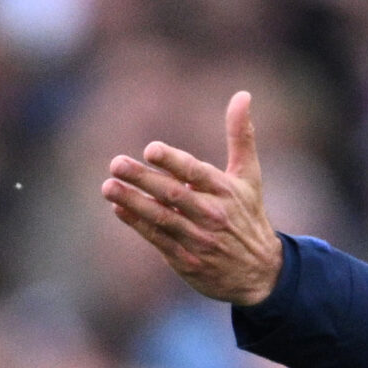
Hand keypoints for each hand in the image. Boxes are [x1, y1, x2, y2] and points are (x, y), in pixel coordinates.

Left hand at [101, 91, 284, 305]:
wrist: (259, 272)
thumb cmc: (249, 216)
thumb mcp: (250, 176)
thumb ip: (241, 136)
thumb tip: (242, 94)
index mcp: (226, 190)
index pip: (195, 172)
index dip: (172, 161)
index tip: (150, 150)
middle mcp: (211, 214)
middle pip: (172, 194)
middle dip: (142, 179)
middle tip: (116, 164)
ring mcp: (198, 239)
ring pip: (161, 218)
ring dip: (133, 202)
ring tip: (108, 186)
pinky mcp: (186, 260)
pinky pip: (157, 239)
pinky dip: (137, 224)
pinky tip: (119, 209)